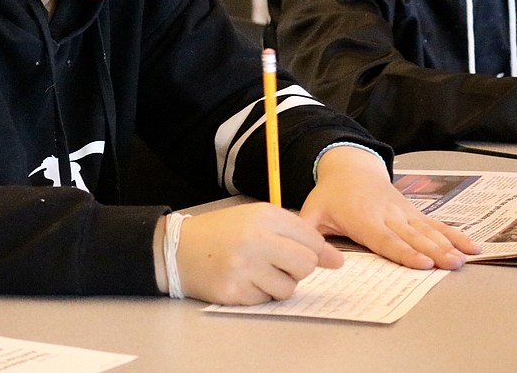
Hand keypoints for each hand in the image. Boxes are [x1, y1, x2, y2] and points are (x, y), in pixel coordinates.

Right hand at [162, 203, 342, 304]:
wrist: (180, 249)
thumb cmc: (223, 232)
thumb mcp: (257, 219)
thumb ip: (296, 234)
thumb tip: (337, 260)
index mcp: (264, 215)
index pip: (312, 239)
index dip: (319, 251)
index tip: (321, 258)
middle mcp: (255, 239)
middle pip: (305, 264)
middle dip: (299, 268)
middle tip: (281, 263)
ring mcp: (244, 267)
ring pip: (288, 288)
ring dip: (279, 283)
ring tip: (259, 271)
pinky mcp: (234, 291)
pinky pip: (266, 300)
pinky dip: (260, 293)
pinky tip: (244, 280)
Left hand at [299, 146, 478, 269]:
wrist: (350, 166)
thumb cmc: (331, 194)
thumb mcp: (313, 210)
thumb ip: (307, 231)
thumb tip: (305, 254)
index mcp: (363, 218)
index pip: (386, 239)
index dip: (404, 252)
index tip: (422, 263)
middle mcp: (387, 215)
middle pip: (413, 236)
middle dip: (433, 251)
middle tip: (450, 264)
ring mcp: (403, 213)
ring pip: (427, 230)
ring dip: (447, 245)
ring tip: (462, 258)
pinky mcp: (413, 213)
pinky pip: (436, 224)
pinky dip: (454, 234)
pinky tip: (471, 246)